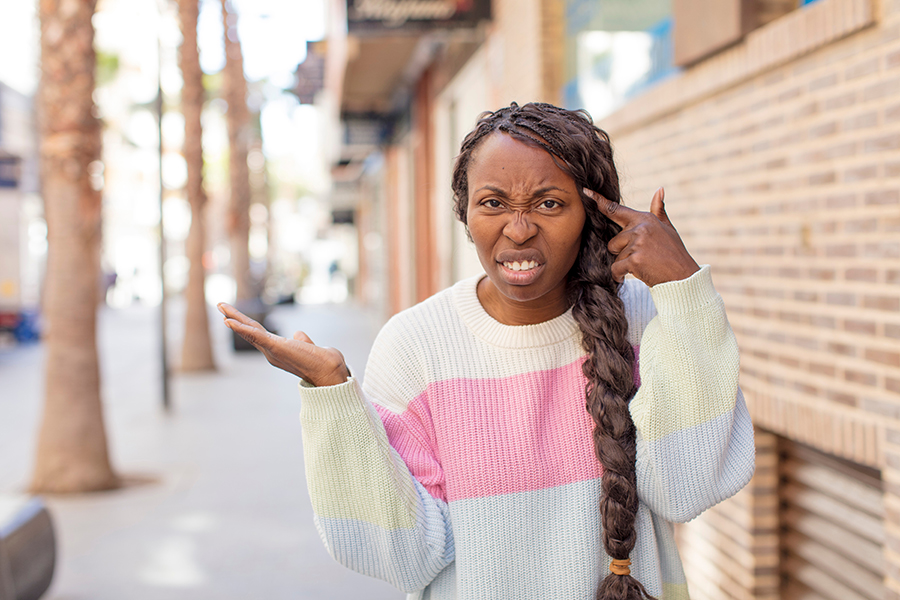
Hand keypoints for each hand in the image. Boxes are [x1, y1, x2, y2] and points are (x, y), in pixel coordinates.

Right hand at [217, 303, 349, 386]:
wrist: (329, 370)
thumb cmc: (321, 361)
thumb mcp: (308, 346)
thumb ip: (302, 340)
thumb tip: (299, 334)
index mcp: (276, 350)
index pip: (257, 333)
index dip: (245, 324)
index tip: (232, 316)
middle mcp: (270, 352)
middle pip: (249, 331)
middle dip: (234, 318)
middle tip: (220, 305)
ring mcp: (272, 350)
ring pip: (249, 331)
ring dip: (234, 318)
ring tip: (221, 307)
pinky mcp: (276, 347)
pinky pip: (255, 336)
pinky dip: (242, 328)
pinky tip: (229, 321)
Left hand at [585, 187, 698, 286]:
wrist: (683, 276)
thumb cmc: (674, 252)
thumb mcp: (668, 228)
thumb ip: (658, 210)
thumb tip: (659, 190)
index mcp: (645, 219)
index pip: (616, 210)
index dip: (599, 201)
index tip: (585, 192)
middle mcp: (640, 229)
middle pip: (613, 241)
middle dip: (622, 252)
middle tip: (642, 257)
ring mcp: (637, 244)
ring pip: (615, 256)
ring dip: (625, 264)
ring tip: (644, 265)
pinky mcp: (634, 260)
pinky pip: (616, 268)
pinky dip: (620, 275)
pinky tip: (635, 274)